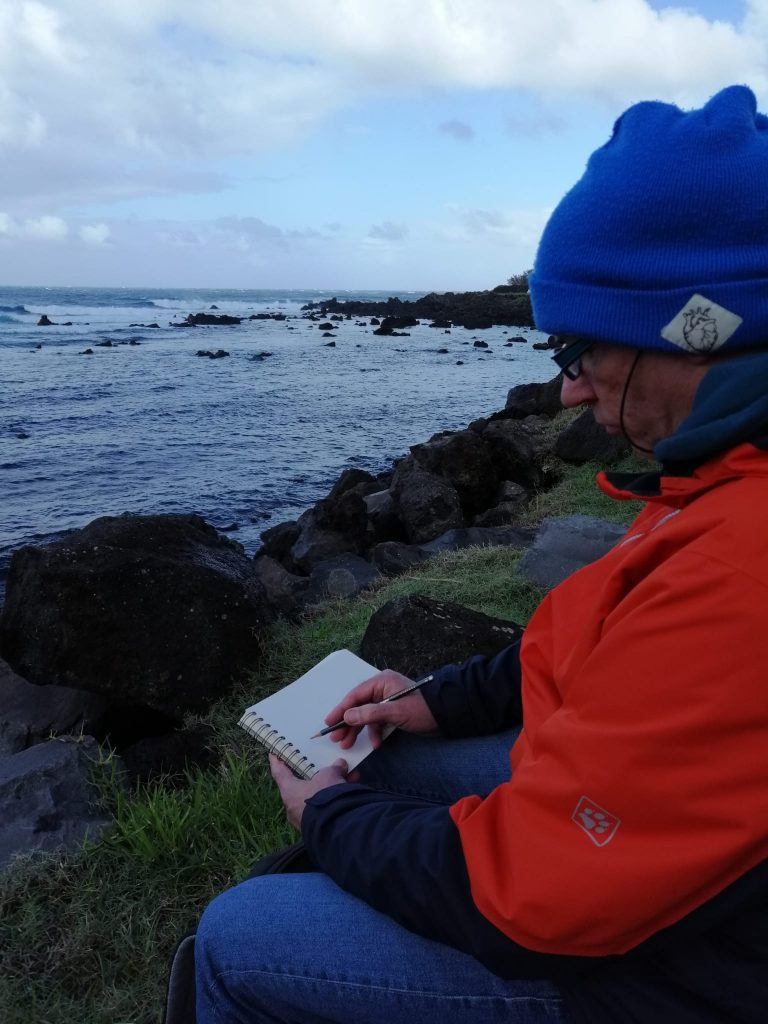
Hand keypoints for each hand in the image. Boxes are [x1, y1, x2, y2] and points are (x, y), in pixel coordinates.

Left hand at [269, 754, 349, 829]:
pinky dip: (335, 799)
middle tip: (318, 765)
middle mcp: (293, 806)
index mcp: (289, 791)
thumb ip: (334, 768)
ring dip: (329, 786)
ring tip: (345, 777)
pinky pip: (325, 807)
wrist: (337, 826)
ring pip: (316, 797)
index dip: (276, 762)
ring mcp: (304, 819)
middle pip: (300, 785)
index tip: (273, 754)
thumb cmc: (324, 796)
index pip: (279, 773)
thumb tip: (340, 764)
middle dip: (312, 775)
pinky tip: (350, 790)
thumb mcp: (330, 775)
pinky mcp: (318, 826)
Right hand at [323, 669, 438, 750]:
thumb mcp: (394, 712)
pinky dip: (374, 732)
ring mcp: (387, 701)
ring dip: (358, 730)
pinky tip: (375, 744)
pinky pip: (377, 722)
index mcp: (381, 681)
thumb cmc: (421, 710)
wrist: (446, 717)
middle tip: (336, 738)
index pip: (355, 695)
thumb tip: (346, 717)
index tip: (329, 722)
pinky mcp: (393, 712)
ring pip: (366, 715)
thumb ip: (369, 714)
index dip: (340, 709)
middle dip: (347, 723)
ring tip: (347, 744)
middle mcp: (382, 689)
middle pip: (358, 706)